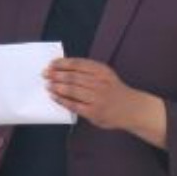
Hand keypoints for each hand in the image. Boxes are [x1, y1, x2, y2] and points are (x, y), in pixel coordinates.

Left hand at [45, 58, 166, 146]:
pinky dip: (62, 100)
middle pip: (73, 76)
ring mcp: (97, 98)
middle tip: (45, 74)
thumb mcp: (105, 75)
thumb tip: (62, 68)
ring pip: (72, 90)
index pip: (78, 64)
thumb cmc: (113, 90)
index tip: (51, 64)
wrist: (132, 108)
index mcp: (102, 71)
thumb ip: (88, 72)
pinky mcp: (94, 112)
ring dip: (57, 87)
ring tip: (48, 85)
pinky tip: (54, 97)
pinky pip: (73, 105)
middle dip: (56, 75)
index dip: (62, 63)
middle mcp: (100, 83)